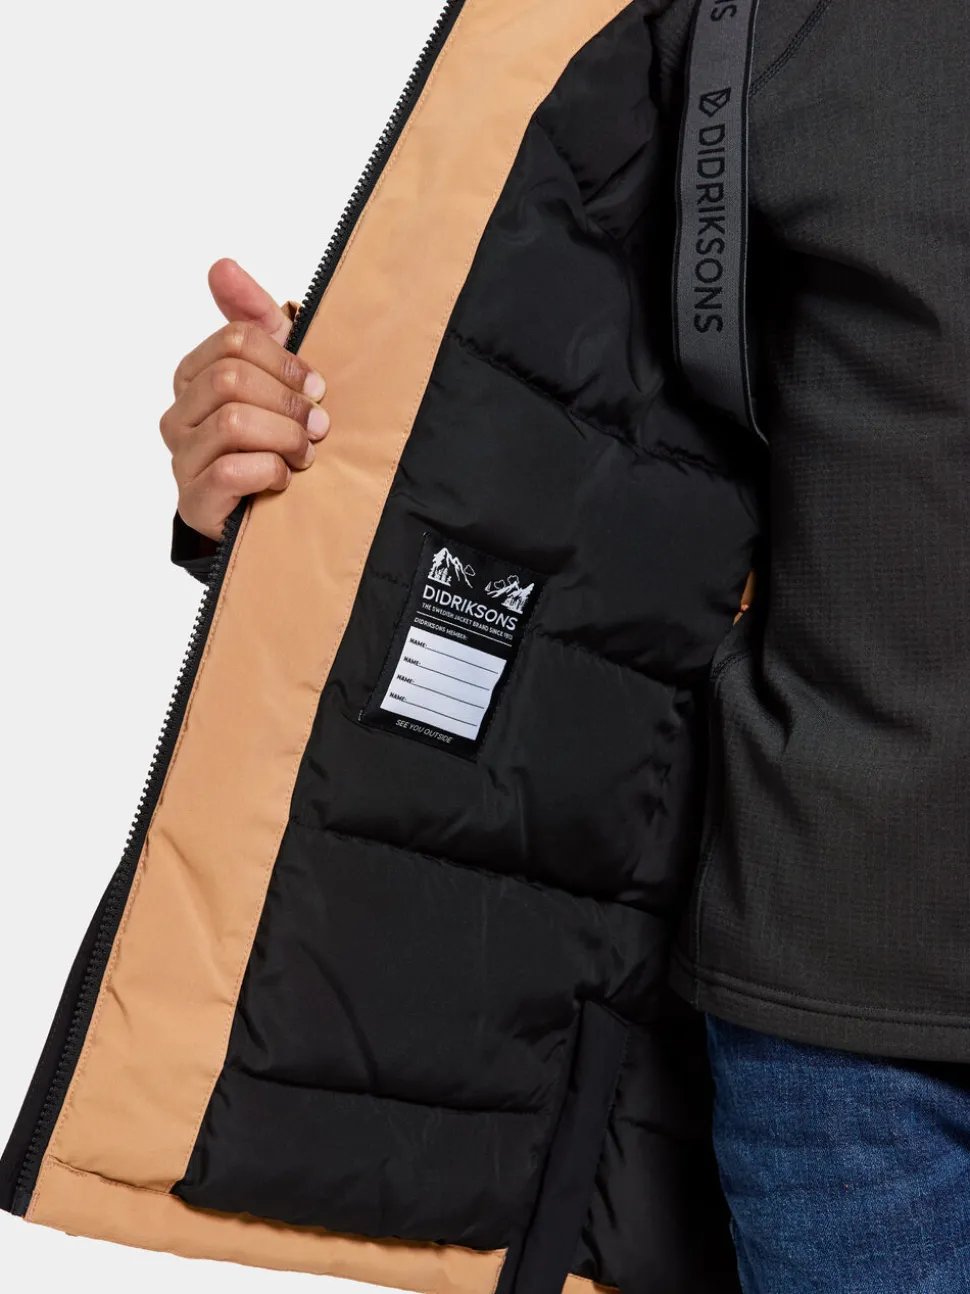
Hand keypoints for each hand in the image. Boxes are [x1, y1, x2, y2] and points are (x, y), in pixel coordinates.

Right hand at [160, 258, 328, 541]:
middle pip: (232, 379)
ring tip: (305, 454)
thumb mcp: (271, 374)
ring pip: (233, 423)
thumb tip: (221, 265)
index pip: (237, 340)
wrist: (266, 514)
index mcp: (193, 376)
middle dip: (287, 402)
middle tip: (319, 424)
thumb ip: (250, 318)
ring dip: (285, 438)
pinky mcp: (194, 501)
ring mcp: (181, 460)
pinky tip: (284, 479)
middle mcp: (178, 415)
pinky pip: (231, 471)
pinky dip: (271, 471)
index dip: (287, 361)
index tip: (316, 387)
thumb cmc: (271, 438)